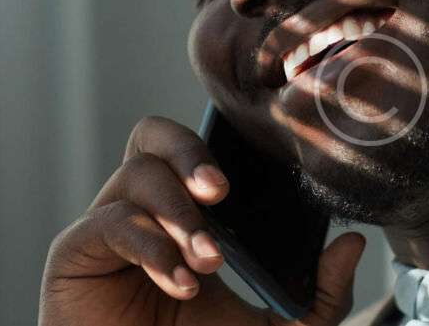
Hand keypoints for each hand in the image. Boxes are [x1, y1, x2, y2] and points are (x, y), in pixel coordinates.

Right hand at [39, 116, 364, 325]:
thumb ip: (321, 291)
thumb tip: (353, 243)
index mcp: (188, 212)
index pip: (193, 149)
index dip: (217, 145)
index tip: (251, 170)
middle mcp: (145, 208)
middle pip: (152, 137)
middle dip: (188, 153)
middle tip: (221, 192)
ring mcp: (108, 228)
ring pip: (135, 177)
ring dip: (179, 215)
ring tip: (208, 260)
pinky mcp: (75, 254)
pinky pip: (108, 224)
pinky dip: (150, 248)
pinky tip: (180, 283)